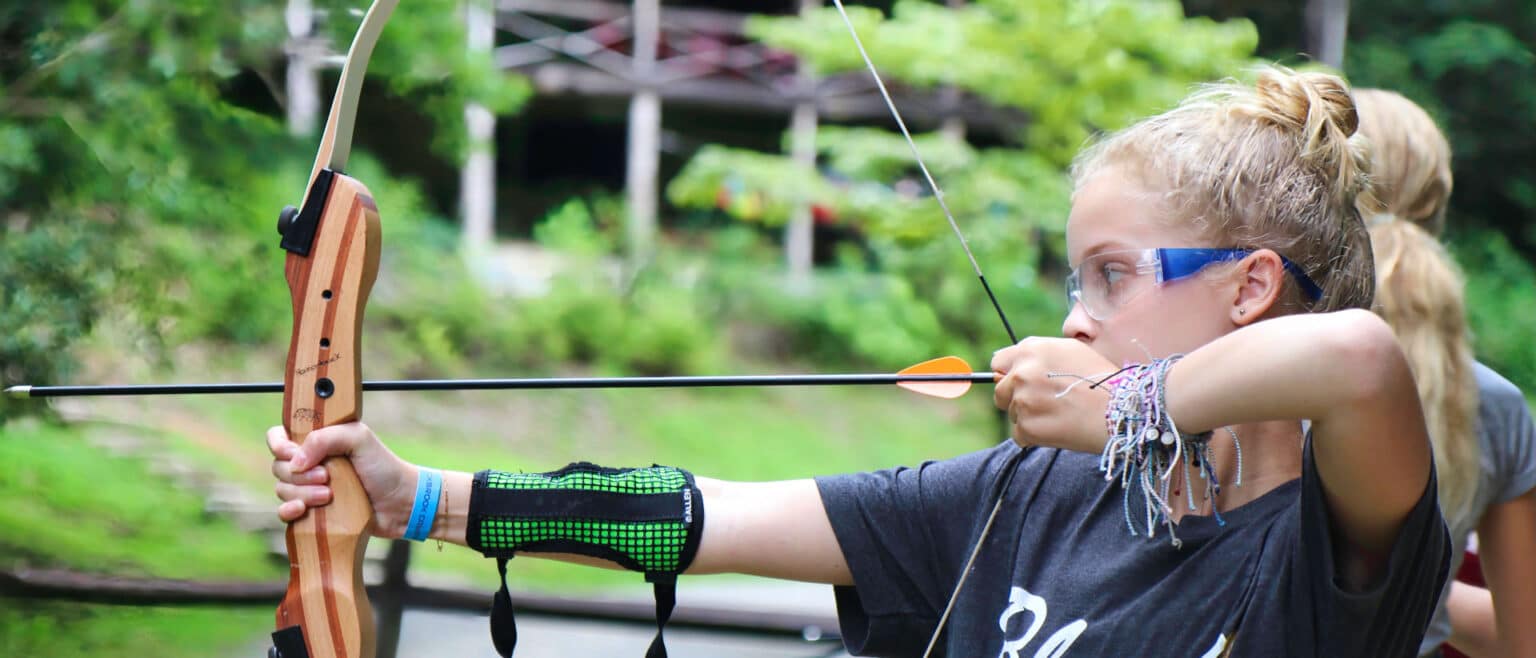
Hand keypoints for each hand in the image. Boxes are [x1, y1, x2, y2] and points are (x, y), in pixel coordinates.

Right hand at [268, 422, 417, 537]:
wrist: (400, 503)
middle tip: (326, 477)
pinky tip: (303, 510)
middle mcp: (310, 463)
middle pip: (279, 466)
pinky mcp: (313, 512)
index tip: (294, 454)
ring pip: (282, 489)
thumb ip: (324, 439)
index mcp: (318, 441)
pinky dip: (289, 511)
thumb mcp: (359, 439)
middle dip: (299, 474)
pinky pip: (285, 512)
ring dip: (301, 493)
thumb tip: (295, 462)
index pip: (279, 437)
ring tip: (329, 495)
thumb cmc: (383, 467)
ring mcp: (310, 488)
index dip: (279, 445)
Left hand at [991, 337, 1117, 451]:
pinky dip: (1034, 437)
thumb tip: (1010, 369)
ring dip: (1028, 418)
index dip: (1009, 374)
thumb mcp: (1071, 351)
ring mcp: (1022, 401)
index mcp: (1031, 350)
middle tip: (1044, 404)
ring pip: (1012, 414)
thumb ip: (1037, 356)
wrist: (1121, 410)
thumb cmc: (1102, 380)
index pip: (998, 363)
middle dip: (1015, 399)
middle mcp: (1022, 373)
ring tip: (1059, 415)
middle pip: (1000, 391)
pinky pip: (1019, 435)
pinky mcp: (1027, 427)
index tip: (1020, 384)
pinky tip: (1058, 429)